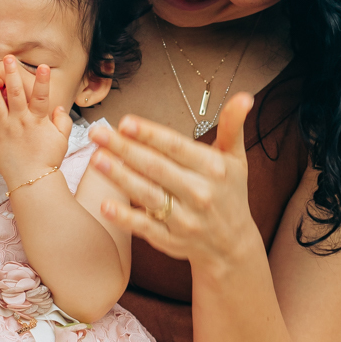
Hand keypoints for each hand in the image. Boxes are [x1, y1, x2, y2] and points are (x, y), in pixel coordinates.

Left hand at [0, 56, 70, 189]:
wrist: (32, 182)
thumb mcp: (61, 140)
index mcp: (38, 120)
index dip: (42, 80)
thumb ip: (62, 121)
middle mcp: (20, 121)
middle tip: (6, 58)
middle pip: (15, 93)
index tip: (41, 65)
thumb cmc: (48, 161)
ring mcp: (3, 129)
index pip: (42, 95)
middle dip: (11, 74)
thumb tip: (60, 107)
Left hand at [89, 92, 258, 270]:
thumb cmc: (229, 193)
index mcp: (214, 169)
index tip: (125, 122)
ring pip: (148, 195)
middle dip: (125, 149)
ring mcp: (184, 219)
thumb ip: (233, 126)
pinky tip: (104, 204)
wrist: (232, 245)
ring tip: (97, 159)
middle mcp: (200, 193)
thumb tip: (244, 96)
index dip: (150, 134)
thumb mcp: (235, 159)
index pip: (177, 147)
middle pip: (156, 168)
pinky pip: (145, 227)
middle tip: (97, 133)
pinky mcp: (170, 240)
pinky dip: (125, 217)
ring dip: (120, 177)